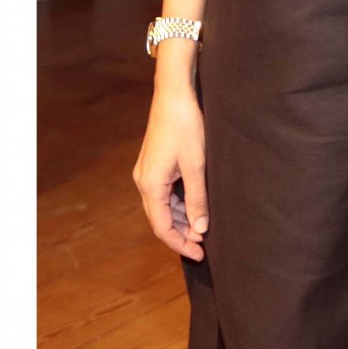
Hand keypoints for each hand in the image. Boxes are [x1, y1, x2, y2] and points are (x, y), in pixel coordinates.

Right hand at [134, 80, 208, 259]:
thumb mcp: (196, 166)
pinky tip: (196, 204)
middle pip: (160, 219)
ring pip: (163, 205)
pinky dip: (179, 203)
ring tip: (204, 225)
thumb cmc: (185, 126)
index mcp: (150, 185)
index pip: (162, 227)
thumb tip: (200, 229)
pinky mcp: (154, 163)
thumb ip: (197, 199)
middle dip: (182, 234)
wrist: (174, 94)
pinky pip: (164, 192)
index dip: (180, 244)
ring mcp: (147, 171)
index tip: (200, 255)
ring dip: (182, 218)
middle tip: (205, 244)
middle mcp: (143, 180)